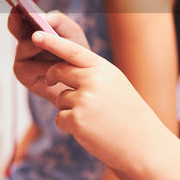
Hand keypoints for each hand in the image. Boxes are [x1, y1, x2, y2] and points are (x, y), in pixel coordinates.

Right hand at [9, 8, 88, 103]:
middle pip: (15, 28)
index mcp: (33, 28)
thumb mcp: (72, 32)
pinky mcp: (23, 75)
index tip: (17, 6)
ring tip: (55, 50)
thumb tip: (41, 17)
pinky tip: (54, 70)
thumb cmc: (76, 53)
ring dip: (41, 47)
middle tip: (17, 15)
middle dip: (15, 22)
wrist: (82, 81)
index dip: (16, 11)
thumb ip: (59, 20)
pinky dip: (45, 67)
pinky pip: (31, 67)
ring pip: (25, 47)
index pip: (20, 16)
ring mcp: (21, 58)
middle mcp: (24, 41)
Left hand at [33, 30, 169, 173]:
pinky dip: (69, 125)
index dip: (52, 42)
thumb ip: (91, 74)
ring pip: (59, 98)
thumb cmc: (129, 115)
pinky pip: (59, 118)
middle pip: (58, 72)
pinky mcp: (76, 121)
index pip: (72, 51)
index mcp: (104, 69)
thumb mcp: (115, 84)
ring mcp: (84, 101)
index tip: (36, 35)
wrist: (143, 144)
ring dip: (68, 108)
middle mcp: (93, 81)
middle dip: (52, 77)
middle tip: (52, 82)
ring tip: (91, 118)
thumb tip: (60, 70)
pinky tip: (88, 130)